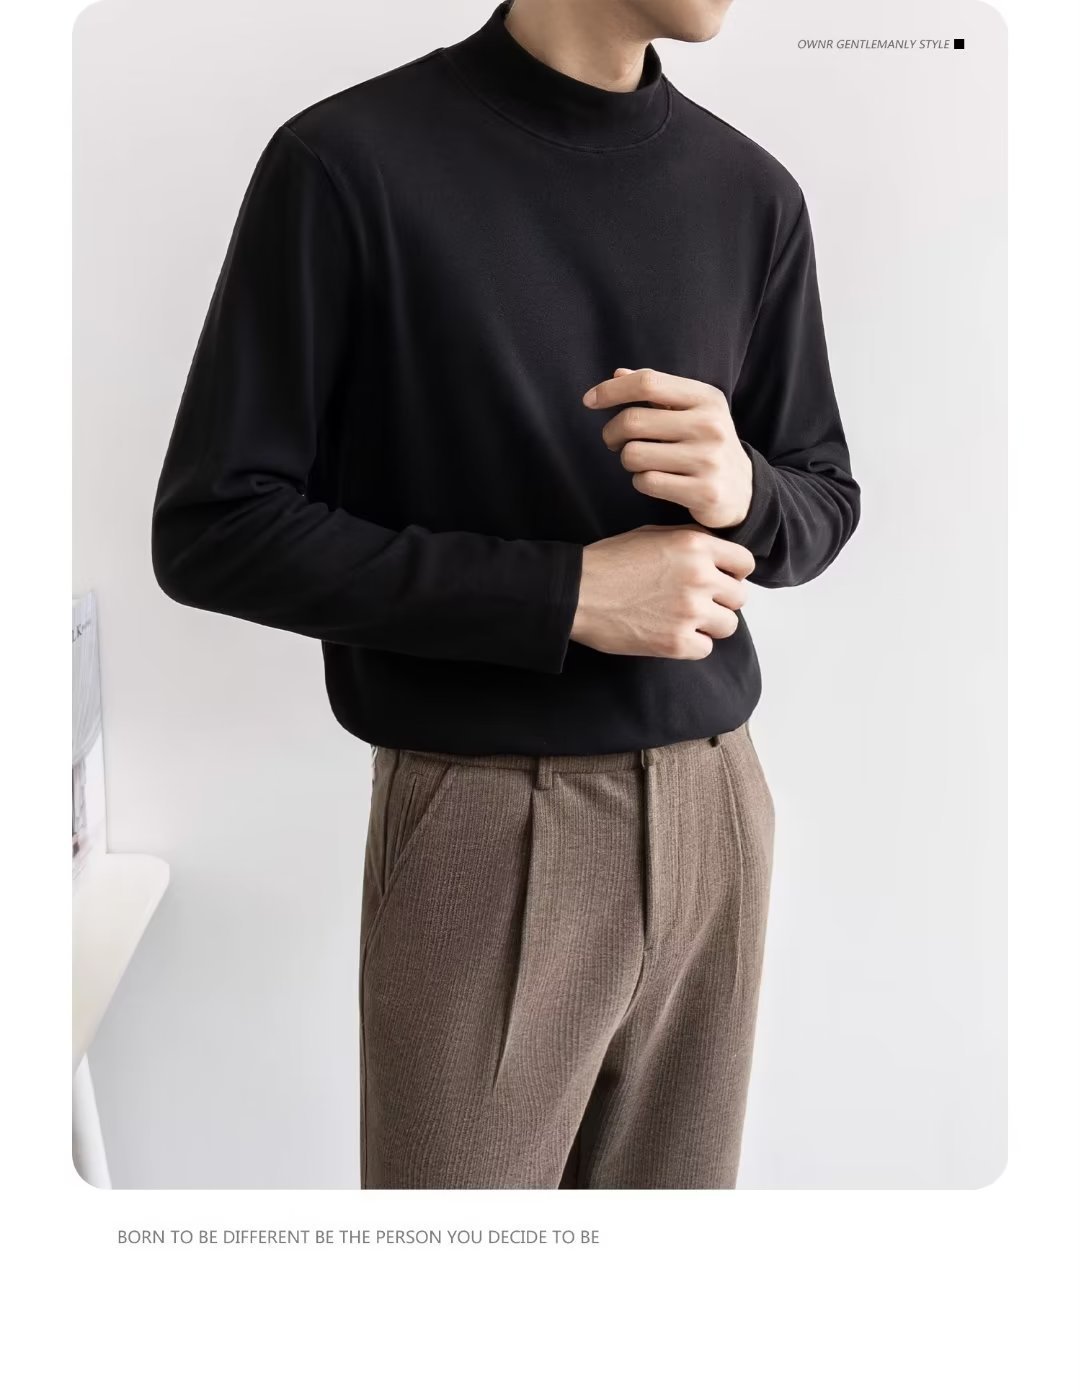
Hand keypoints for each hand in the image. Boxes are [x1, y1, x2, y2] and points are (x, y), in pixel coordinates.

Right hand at [570, 524, 754, 659]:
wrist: (577, 593)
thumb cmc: (609, 561)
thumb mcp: (653, 534)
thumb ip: (691, 540)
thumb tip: (719, 552)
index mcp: (696, 546)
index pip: (745, 563)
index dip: (734, 573)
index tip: (721, 581)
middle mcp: (699, 577)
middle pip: (739, 597)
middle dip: (721, 601)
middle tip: (696, 604)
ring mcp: (690, 612)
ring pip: (728, 625)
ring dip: (710, 625)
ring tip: (684, 621)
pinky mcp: (676, 642)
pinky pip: (706, 649)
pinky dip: (691, 645)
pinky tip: (670, 635)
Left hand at [582, 367, 752, 529]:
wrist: (744, 490)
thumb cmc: (706, 444)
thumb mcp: (691, 411)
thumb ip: (657, 391)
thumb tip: (617, 374)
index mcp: (706, 398)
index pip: (647, 382)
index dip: (611, 390)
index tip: (590, 401)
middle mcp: (710, 425)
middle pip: (633, 420)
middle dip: (611, 433)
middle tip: (614, 441)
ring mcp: (708, 460)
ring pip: (634, 454)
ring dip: (628, 460)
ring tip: (641, 462)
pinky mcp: (703, 492)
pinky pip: (646, 482)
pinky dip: (641, 482)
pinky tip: (655, 481)